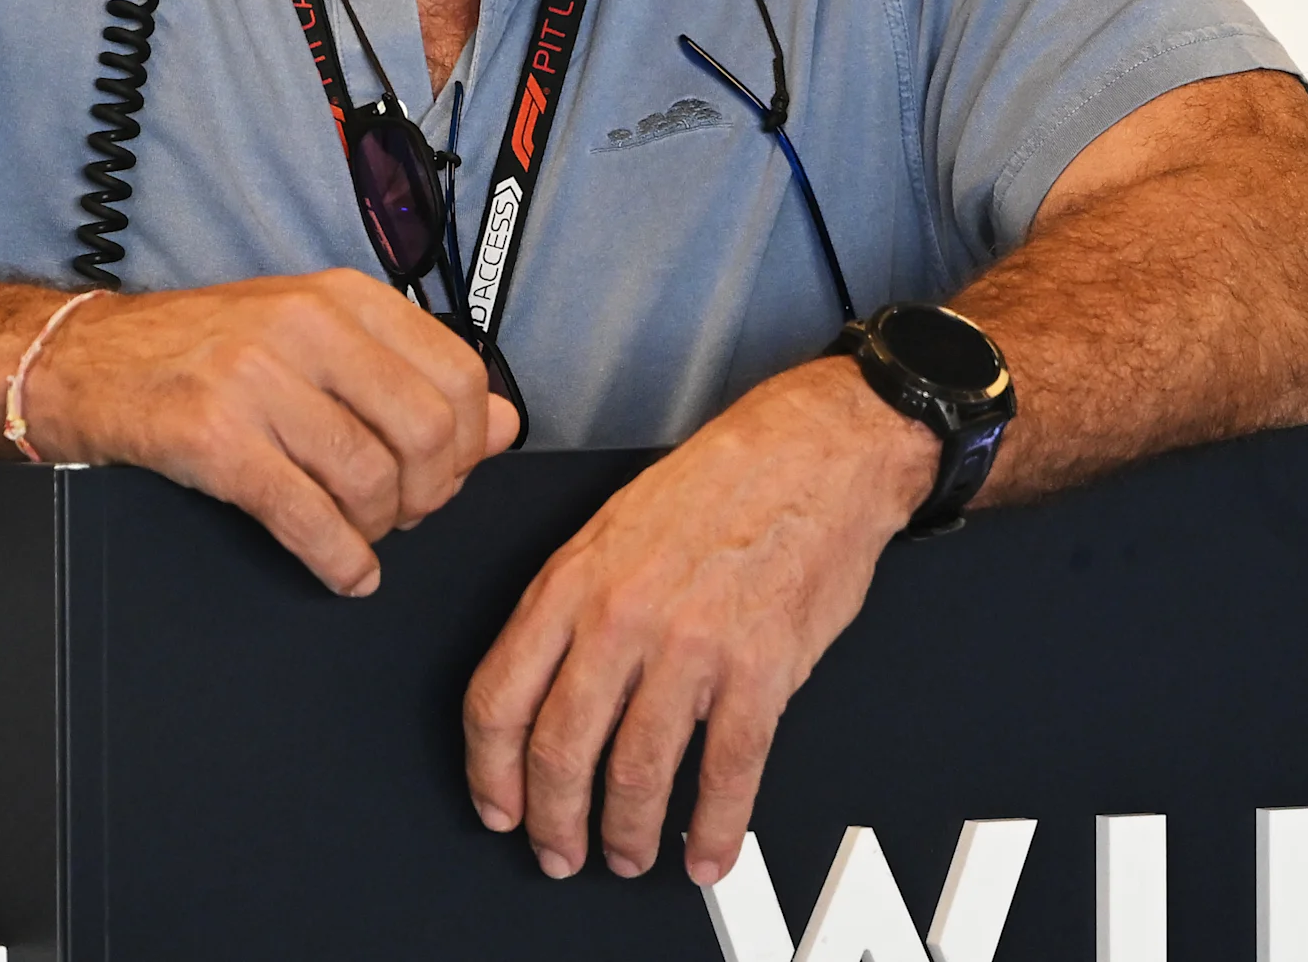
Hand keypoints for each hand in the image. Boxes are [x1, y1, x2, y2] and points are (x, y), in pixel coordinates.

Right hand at [19, 268, 519, 593]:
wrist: (80, 360)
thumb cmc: (199, 350)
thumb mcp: (311, 336)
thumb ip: (406, 372)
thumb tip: (503, 424)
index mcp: (342, 298)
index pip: (460, 374)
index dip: (470, 443)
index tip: (451, 472)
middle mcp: (306, 328)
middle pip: (429, 431)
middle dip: (431, 492)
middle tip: (408, 513)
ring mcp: (258, 380)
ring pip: (372, 478)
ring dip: (381, 527)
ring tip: (364, 534)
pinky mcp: (215, 436)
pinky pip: (307, 515)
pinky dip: (338, 557)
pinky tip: (342, 568)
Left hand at [461, 356, 936, 883]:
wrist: (816, 452)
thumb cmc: (722, 482)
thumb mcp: (613, 527)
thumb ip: (572, 605)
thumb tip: (542, 685)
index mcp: (573, 581)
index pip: (500, 699)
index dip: (492, 773)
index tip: (499, 807)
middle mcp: (622, 617)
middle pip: (560, 750)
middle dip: (553, 821)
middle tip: (560, 852)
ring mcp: (691, 647)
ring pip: (636, 772)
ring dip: (627, 834)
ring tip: (629, 855)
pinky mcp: (760, 670)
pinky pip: (726, 773)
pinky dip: (714, 829)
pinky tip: (706, 850)